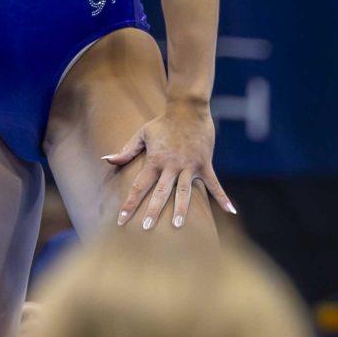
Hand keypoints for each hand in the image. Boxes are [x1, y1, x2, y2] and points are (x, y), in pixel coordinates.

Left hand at [105, 104, 235, 230]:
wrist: (188, 108)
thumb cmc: (163, 122)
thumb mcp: (142, 134)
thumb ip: (126, 150)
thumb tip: (107, 159)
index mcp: (155, 160)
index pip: (139, 185)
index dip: (130, 203)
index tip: (121, 219)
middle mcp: (171, 165)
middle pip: (161, 192)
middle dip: (153, 211)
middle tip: (146, 228)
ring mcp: (189, 165)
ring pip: (184, 191)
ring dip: (181, 209)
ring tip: (177, 226)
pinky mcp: (205, 163)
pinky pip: (214, 184)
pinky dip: (223, 197)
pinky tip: (230, 211)